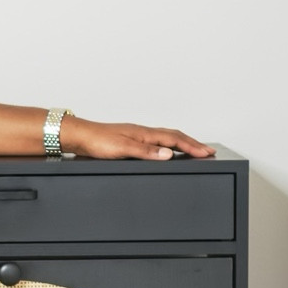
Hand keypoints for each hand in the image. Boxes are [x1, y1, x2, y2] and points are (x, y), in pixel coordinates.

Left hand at [64, 118, 212, 160]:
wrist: (79, 136)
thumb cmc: (97, 142)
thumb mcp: (123, 149)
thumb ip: (146, 152)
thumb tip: (168, 154)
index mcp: (144, 134)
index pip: (174, 139)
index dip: (192, 147)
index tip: (208, 152)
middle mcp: (142, 133)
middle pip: (174, 136)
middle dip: (193, 144)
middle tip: (208, 150)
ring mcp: (136, 136)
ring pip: (166, 137)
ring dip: (182, 143)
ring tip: (194, 148)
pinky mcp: (129, 141)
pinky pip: (156, 141)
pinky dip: (168, 145)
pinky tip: (165, 150)